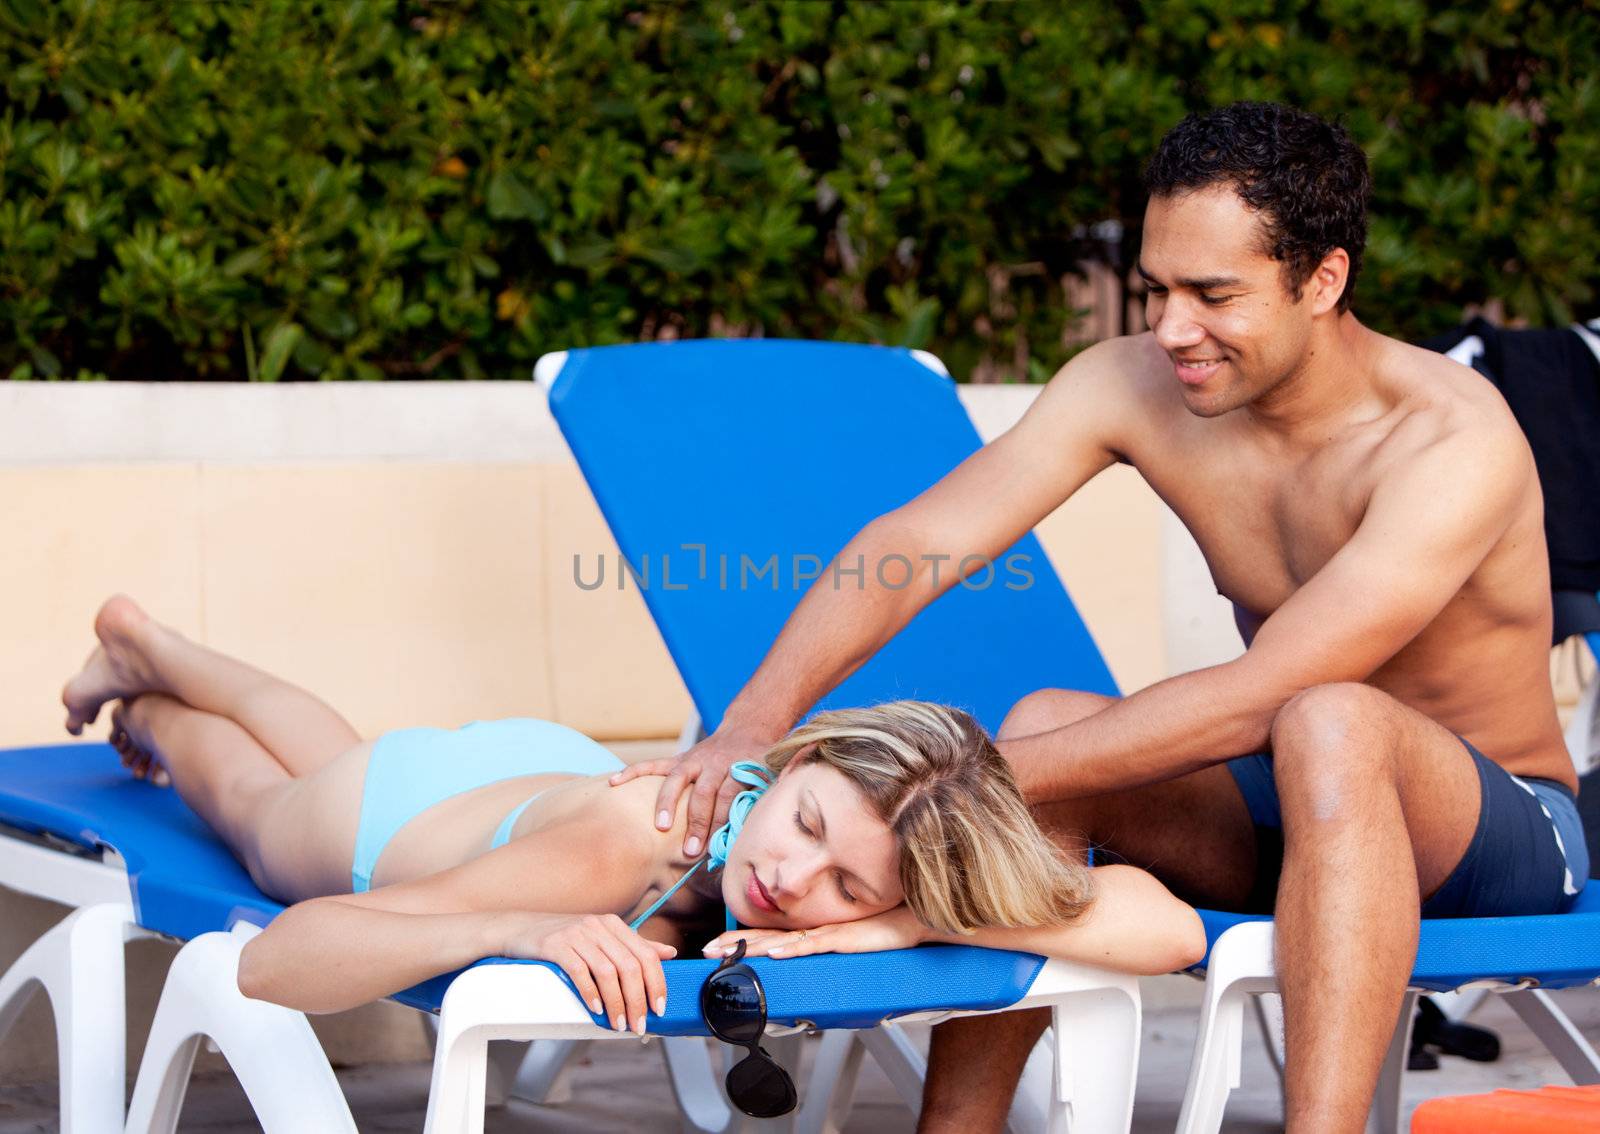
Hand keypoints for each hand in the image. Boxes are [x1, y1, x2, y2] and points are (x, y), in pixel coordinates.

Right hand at [500, 913, 675, 1033]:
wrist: (519, 929)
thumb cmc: (564, 937)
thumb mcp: (602, 937)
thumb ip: (635, 945)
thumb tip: (670, 953)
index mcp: (614, 924)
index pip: (646, 954)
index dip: (656, 983)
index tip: (659, 1008)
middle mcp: (598, 926)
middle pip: (630, 966)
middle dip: (638, 1000)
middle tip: (639, 1024)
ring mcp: (577, 934)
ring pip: (607, 972)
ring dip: (617, 1003)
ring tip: (619, 1024)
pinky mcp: (556, 945)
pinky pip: (580, 972)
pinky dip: (591, 993)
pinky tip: (596, 1009)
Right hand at [609, 723, 777, 857]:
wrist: (747, 731)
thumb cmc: (757, 765)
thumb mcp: (768, 778)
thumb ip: (756, 801)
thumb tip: (746, 836)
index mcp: (739, 769)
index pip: (728, 797)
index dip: (721, 822)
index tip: (715, 849)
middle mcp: (714, 763)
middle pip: (704, 792)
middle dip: (697, 822)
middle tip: (691, 850)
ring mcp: (694, 759)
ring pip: (677, 778)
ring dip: (668, 802)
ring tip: (661, 826)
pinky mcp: (679, 758)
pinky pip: (653, 764)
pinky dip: (633, 772)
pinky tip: (614, 782)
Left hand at [702, 907, 927, 959]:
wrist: (912, 920)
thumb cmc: (883, 931)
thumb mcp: (845, 943)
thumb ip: (824, 949)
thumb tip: (802, 961)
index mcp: (810, 931)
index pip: (767, 934)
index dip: (739, 939)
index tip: (714, 945)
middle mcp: (812, 930)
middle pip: (765, 936)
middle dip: (733, 943)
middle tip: (705, 949)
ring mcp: (826, 933)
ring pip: (782, 940)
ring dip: (752, 947)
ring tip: (726, 952)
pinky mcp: (843, 938)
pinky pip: (813, 945)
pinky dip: (792, 949)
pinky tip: (774, 954)